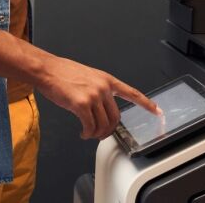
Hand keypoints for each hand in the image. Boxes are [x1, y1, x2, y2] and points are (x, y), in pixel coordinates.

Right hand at [36, 56, 160, 139]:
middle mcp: (103, 87)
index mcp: (107, 80)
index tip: (157, 111)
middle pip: (115, 117)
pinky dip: (87, 133)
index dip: (146, 104)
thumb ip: (99, 90)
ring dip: (96, 133)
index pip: (132, 93)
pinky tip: (83, 132)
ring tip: (88, 133)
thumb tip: (102, 108)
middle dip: (108, 130)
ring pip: (103, 124)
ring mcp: (93, 95)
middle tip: (100, 134)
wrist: (47, 70)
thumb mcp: (88, 76)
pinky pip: (90, 127)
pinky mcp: (81, 104)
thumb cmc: (63, 73)